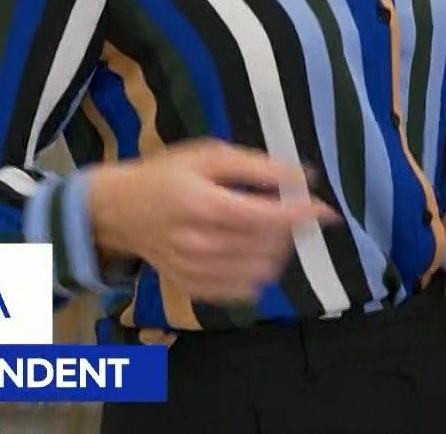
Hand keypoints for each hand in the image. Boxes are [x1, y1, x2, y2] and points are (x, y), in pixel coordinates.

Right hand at [87, 140, 337, 304]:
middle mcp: (200, 244)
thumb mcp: (209, 155)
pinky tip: (251, 252)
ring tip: (268, 229)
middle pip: (267, 244)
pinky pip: (243, 290)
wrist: (119, 210)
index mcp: (204, 204)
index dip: (301, 214)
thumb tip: (304, 177)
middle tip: (285, 209)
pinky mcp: (194, 289)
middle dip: (288, 227)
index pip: (266, 217)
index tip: (326, 210)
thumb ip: (257, 167)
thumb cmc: (167, 175)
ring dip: (277, 250)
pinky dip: (258, 272)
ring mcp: (196, 271)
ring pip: (260, 270)